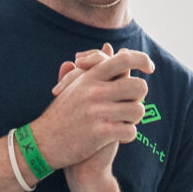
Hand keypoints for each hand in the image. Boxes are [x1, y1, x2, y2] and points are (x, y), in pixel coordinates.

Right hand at [27, 46, 152, 171]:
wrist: (42, 143)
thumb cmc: (60, 114)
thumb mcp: (72, 85)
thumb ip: (92, 67)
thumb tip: (109, 47)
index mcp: (90, 77)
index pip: (124, 59)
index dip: (142, 60)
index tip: (150, 67)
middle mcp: (95, 91)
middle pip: (139, 86)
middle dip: (139, 98)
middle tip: (131, 106)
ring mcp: (98, 112)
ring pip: (138, 110)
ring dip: (134, 119)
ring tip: (123, 122)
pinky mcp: (101, 133)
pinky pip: (131, 131)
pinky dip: (128, 135)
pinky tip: (118, 136)